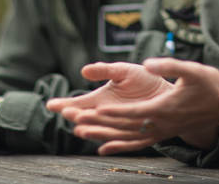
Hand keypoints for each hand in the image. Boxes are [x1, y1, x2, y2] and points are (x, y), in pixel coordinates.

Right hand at [46, 61, 171, 151]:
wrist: (166, 92)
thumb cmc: (144, 80)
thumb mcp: (123, 70)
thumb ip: (105, 70)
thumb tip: (84, 70)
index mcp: (100, 99)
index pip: (78, 104)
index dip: (64, 104)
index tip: (52, 104)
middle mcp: (106, 115)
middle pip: (86, 117)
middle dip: (76, 115)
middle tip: (68, 112)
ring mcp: (119, 125)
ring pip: (101, 130)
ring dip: (90, 130)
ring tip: (80, 128)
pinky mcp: (133, 132)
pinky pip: (121, 140)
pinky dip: (112, 144)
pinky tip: (103, 148)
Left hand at [49, 58, 218, 154]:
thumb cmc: (210, 85)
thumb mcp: (193, 69)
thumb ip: (169, 65)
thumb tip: (147, 63)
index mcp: (164, 108)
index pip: (134, 113)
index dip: (114, 112)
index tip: (94, 109)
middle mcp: (160, 123)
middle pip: (125, 127)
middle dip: (99, 124)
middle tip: (75, 121)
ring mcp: (162, 130)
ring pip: (127, 137)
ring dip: (103, 135)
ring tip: (80, 132)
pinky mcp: (164, 132)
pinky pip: (138, 143)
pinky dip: (120, 146)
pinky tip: (104, 148)